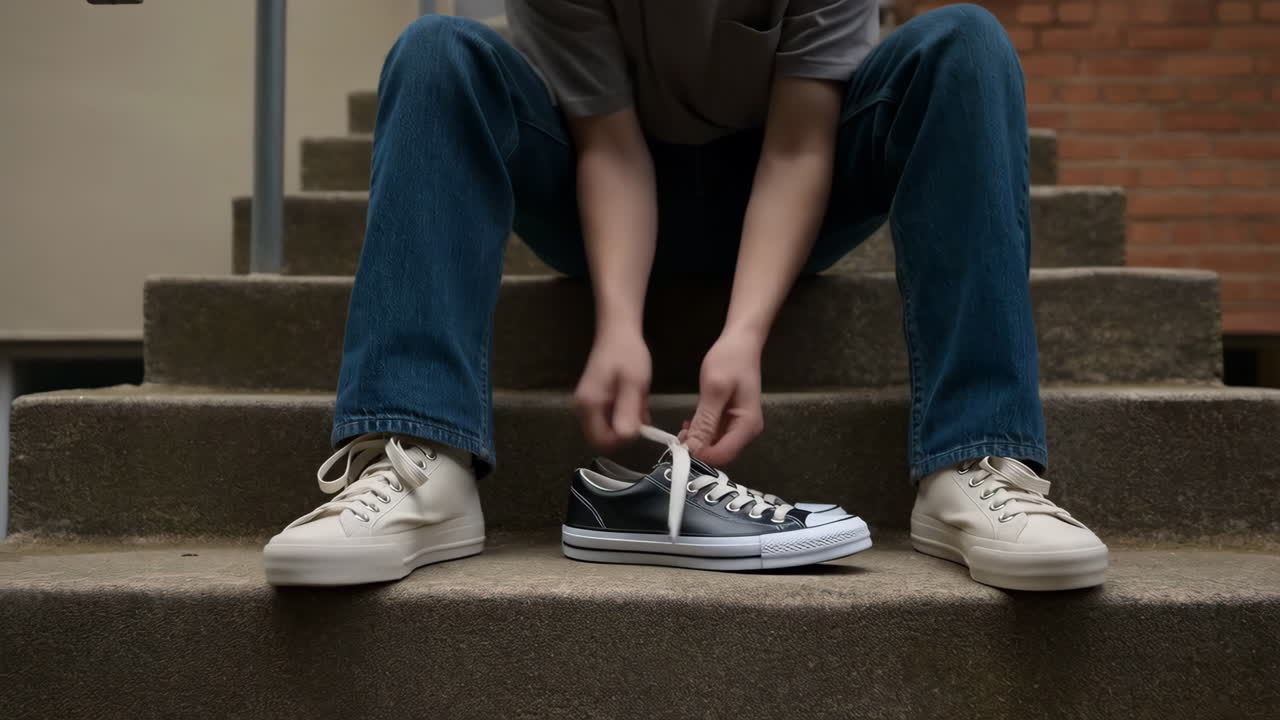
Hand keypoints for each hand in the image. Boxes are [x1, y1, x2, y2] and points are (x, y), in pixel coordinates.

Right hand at [574, 325, 651, 450]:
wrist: (618, 332)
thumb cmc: (627, 355)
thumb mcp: (634, 383)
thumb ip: (628, 411)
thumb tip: (627, 437)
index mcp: (589, 406)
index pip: (602, 442)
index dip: (622, 439)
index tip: (639, 423)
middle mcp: (583, 410)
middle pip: (603, 439)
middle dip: (625, 432)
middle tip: (640, 411)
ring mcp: (588, 406)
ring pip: (609, 430)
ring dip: (627, 422)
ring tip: (637, 400)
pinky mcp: (596, 403)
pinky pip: (610, 420)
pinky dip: (625, 415)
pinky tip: (633, 399)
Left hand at [683, 331, 764, 465]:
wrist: (741, 342)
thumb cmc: (730, 361)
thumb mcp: (714, 390)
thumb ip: (705, 421)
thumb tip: (694, 448)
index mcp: (747, 425)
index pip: (724, 454)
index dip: (701, 455)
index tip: (681, 447)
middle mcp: (747, 430)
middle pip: (721, 452)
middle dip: (700, 449)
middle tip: (678, 437)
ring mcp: (741, 424)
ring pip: (717, 444)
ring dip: (699, 440)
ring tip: (683, 429)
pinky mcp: (733, 418)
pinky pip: (717, 434)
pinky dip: (703, 432)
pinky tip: (691, 423)